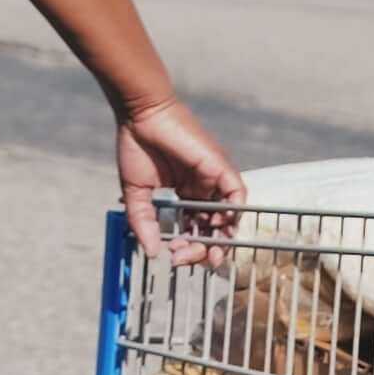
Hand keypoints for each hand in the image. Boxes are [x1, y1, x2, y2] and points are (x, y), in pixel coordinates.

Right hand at [116, 97, 244, 264]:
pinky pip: (237, 193)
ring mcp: (213, 177)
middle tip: (191, 259)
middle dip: (206, 248)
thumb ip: (143, 222)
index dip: (189, 246)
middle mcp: (204, 187)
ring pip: (229, 215)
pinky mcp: (219, 166)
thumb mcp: (136, 193)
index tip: (175, 257)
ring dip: (222, 237)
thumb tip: (151, 252)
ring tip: (209, 253)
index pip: (194, 228)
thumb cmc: (136, 146)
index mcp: (186, 192)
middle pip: (213, 227)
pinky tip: (223, 228)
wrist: (140, 115)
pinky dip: (235, 212)